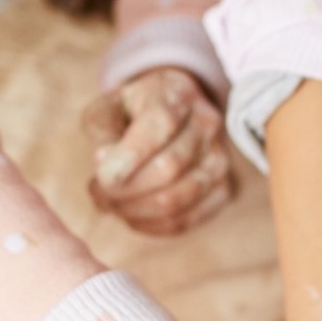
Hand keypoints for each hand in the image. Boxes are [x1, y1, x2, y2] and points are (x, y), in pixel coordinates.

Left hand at [82, 67, 232, 235]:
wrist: (174, 115)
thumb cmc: (133, 112)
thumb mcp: (108, 108)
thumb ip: (102, 132)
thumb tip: (105, 168)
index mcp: (177, 94)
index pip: (161, 124)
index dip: (129, 156)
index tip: (101, 177)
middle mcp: (207, 124)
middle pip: (169, 168)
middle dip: (125, 190)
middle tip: (98, 193)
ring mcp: (221, 160)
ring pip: (178, 199)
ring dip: (135, 211)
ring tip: (111, 205)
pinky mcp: (223, 190)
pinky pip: (187, 219)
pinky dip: (153, 226)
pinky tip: (132, 216)